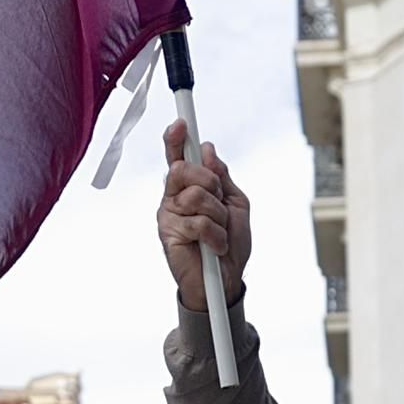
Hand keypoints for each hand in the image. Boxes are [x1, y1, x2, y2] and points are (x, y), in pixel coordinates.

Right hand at [157, 138, 251, 318]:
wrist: (227, 280)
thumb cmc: (229, 243)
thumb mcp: (235, 204)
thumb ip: (221, 177)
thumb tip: (208, 149)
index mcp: (189, 187)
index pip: (178, 156)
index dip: (177, 139)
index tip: (181, 123)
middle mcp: (174, 197)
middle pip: (183, 168)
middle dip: (209, 182)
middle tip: (219, 203)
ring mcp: (168, 215)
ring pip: (194, 195)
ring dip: (218, 215)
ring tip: (219, 233)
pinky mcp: (168, 234)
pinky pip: (198, 221)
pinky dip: (216, 235)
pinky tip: (214, 247)